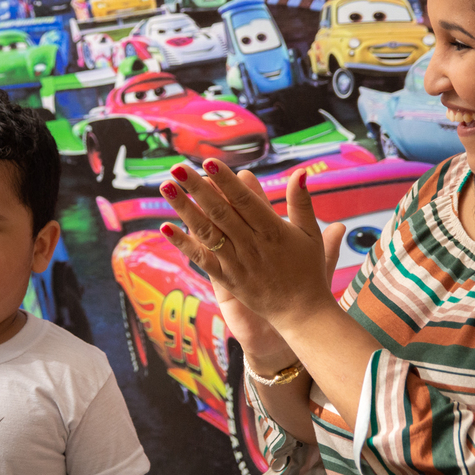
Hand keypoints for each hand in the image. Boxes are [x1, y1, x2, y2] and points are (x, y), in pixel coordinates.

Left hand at [159, 160, 346, 336]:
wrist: (301, 313)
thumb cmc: (307, 269)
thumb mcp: (310, 233)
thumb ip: (301, 202)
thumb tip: (299, 171)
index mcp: (273, 230)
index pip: (245, 201)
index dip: (226, 182)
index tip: (209, 162)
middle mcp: (252, 245)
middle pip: (220, 212)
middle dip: (198, 189)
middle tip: (177, 168)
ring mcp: (237, 263)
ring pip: (207, 232)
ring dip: (184, 209)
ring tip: (166, 187)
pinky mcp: (226, 279)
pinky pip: (201, 259)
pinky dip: (183, 244)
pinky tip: (165, 227)